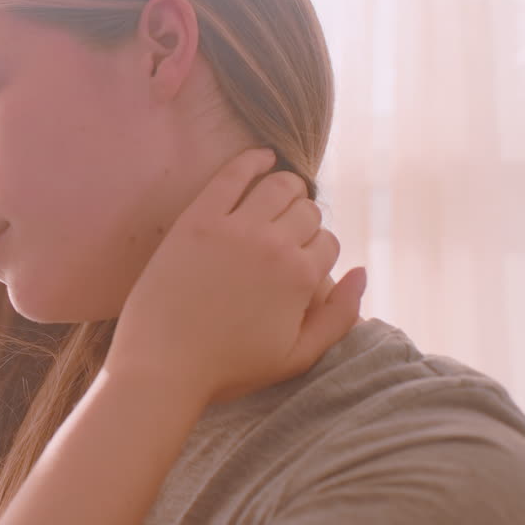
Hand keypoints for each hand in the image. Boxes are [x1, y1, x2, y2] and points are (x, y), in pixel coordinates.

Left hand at [106, 147, 366, 405]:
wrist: (162, 365)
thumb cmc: (229, 367)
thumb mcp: (298, 356)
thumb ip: (339, 316)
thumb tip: (362, 271)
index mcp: (301, 278)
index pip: (329, 242)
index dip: (319, 251)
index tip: (303, 259)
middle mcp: (273, 245)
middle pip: (307, 211)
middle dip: (305, 219)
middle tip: (288, 231)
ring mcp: (234, 228)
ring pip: (279, 185)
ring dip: (288, 186)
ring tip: (281, 194)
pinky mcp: (197, 219)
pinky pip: (232, 174)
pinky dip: (252, 159)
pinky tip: (261, 158)